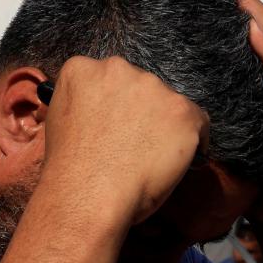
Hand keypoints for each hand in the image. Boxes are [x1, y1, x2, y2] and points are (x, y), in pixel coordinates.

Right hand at [42, 55, 204, 227]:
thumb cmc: (72, 169)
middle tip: (139, 145)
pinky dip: (196, 140)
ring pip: (169, 104)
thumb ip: (84, 105)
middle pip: (142, 88)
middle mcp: (117, 68)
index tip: (121, 128)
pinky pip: (199, 121)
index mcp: (82, 69)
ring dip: (167, 125)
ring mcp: (152, 87)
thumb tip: (102, 112)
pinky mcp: (181, 110)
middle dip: (144, 112)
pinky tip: (181, 160)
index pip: (111, 80)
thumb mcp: (62, 120)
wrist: (90, 193)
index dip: (119, 107)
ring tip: (154, 156)